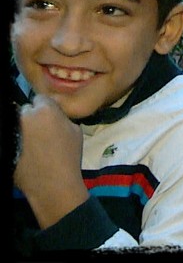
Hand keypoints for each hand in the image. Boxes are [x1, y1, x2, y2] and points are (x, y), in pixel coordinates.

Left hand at [14, 94, 89, 228]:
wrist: (53, 184)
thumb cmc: (69, 156)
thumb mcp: (76, 131)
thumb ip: (63, 118)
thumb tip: (55, 116)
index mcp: (45, 110)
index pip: (41, 98)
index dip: (46, 107)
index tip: (50, 117)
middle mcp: (25, 117)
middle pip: (26, 110)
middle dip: (33, 117)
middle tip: (42, 130)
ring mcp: (13, 131)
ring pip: (18, 124)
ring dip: (24, 129)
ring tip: (33, 142)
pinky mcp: (6, 145)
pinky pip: (13, 138)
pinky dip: (18, 142)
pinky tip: (26, 152)